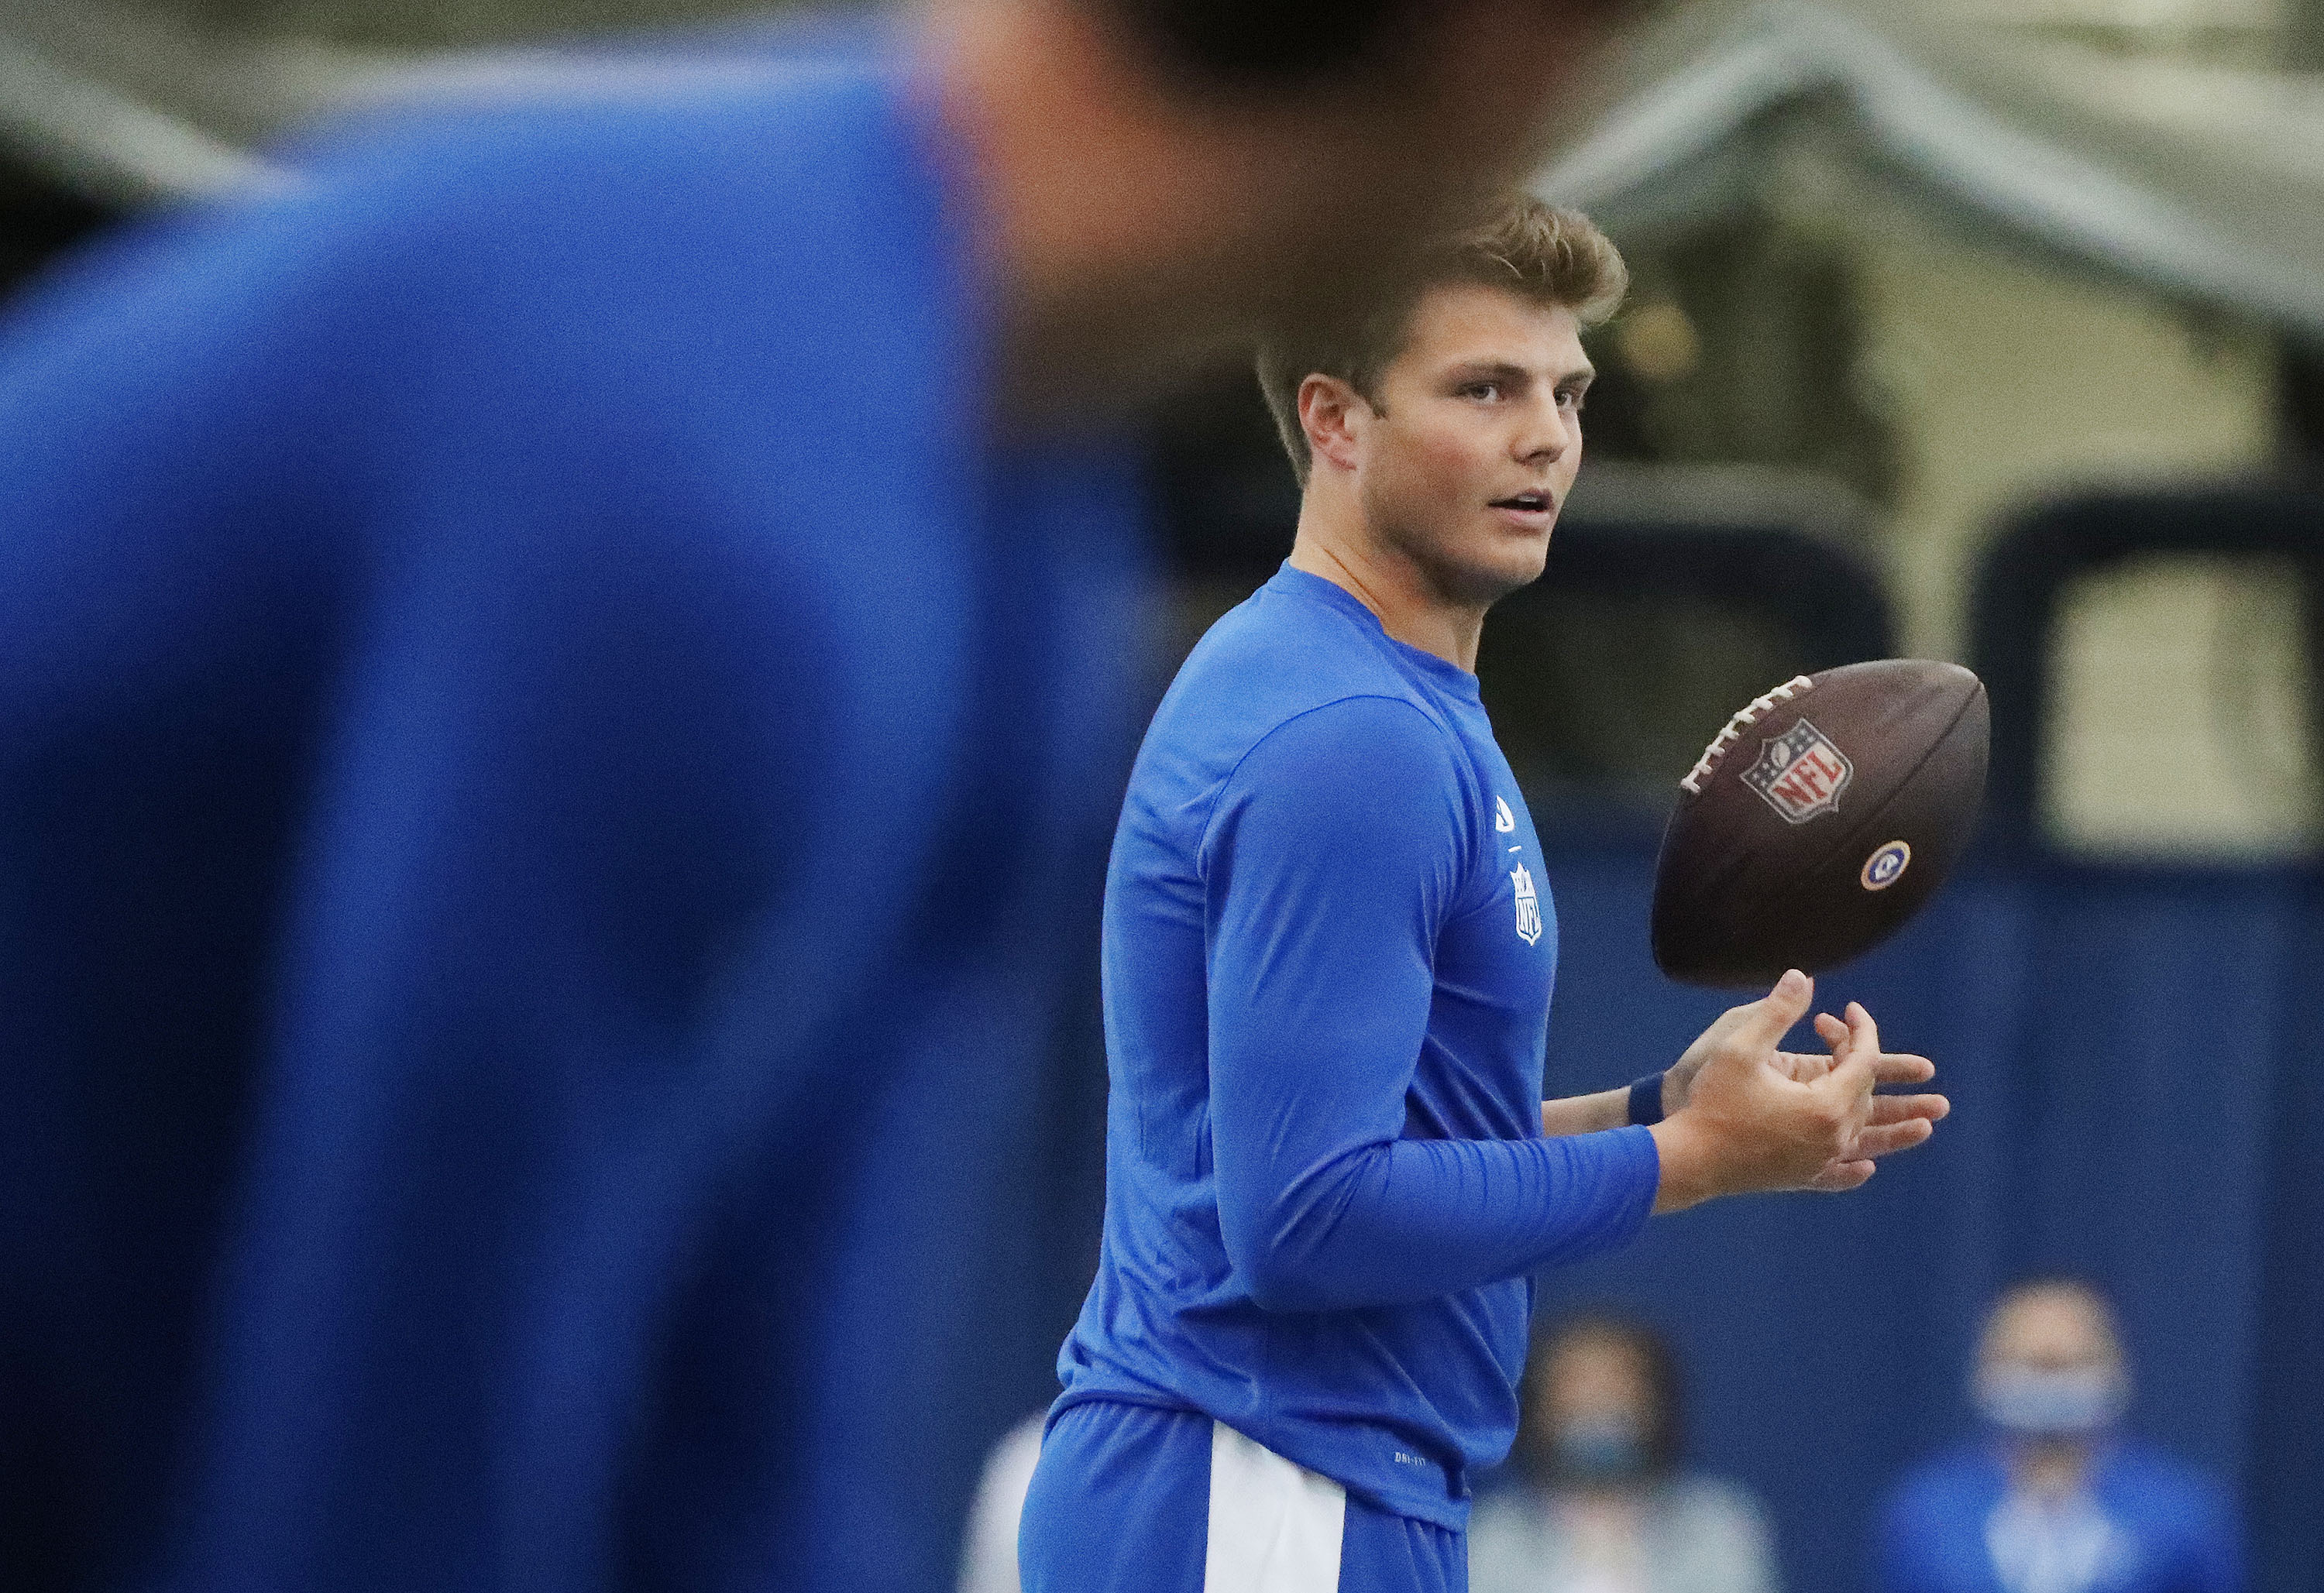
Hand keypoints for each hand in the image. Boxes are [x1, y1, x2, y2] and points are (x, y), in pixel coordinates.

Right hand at [1649, 970, 1946, 1211]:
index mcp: (1826, 1105)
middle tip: (1839, 1033)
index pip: (1864, 1062)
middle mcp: (1832, 1138)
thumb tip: (1802, 976)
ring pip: (1865, 1139)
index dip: (1863, 1031)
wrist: (1688, 1160)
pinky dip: (1854, 1171)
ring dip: (1894, 1129)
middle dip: (1862, 1062)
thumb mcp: (1740, 1047)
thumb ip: (1776, 1012)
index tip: (1852, 1007)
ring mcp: (1818, 1162)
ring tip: (1925, 1127)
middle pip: (1864, 1097)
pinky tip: (1865, 1168)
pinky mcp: (1800, 1178)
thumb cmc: (1712, 1102)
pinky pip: (1838, 1175)